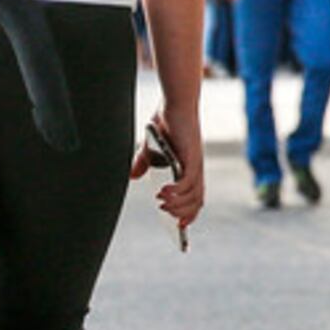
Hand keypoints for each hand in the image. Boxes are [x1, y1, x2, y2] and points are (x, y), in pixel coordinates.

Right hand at [132, 108, 204, 233]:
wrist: (175, 101)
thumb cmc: (165, 121)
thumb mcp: (149, 148)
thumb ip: (143, 162)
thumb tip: (133, 177)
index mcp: (189, 167)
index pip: (194, 196)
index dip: (189, 213)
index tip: (181, 228)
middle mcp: (195, 168)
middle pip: (196, 200)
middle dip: (184, 214)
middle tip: (170, 219)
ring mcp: (195, 163)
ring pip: (194, 194)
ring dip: (179, 204)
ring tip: (163, 206)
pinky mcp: (192, 156)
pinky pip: (188, 181)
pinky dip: (178, 191)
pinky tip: (164, 194)